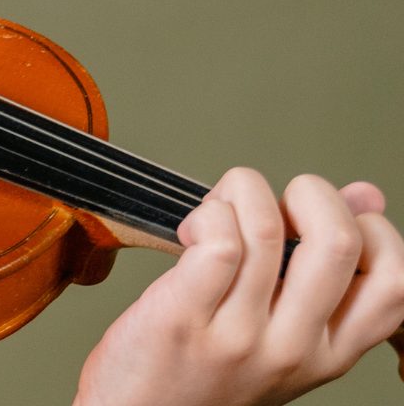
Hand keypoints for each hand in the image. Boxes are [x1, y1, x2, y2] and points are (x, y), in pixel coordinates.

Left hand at [76, 168, 403, 405]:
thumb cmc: (205, 374)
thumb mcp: (283, 335)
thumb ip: (325, 272)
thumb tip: (365, 192)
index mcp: (330, 352)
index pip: (396, 281)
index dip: (372, 230)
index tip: (323, 223)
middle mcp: (295, 348)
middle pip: (339, 242)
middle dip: (310, 192)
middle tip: (275, 202)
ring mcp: (240, 336)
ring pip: (267, 227)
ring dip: (242, 194)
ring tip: (221, 212)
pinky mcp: (183, 319)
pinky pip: (217, 242)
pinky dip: (207, 215)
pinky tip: (192, 232)